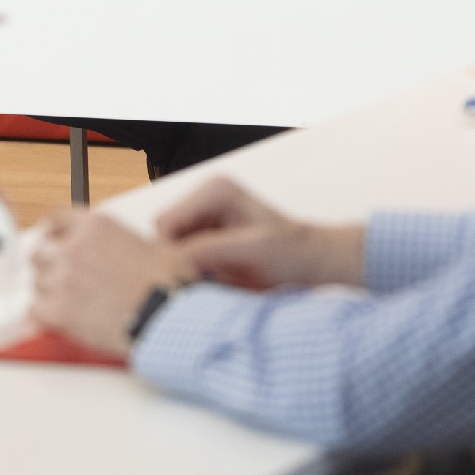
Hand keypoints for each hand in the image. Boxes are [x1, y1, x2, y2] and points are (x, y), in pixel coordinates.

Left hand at [29, 208, 190, 357]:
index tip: (54, 243)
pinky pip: (35, 310)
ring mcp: (62, 279)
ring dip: (49, 293)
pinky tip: (60, 320)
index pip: (55, 220)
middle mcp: (74, 248)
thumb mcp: (153, 245)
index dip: (54, 234)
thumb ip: (126, 243)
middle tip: (63, 279)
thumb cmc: (167, 285)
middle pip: (40, 252)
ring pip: (37, 283)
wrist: (164, 318)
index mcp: (96, 226)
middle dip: (49, 265)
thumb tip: (130, 254)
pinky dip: (44, 317)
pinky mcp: (57, 310)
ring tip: (71, 303)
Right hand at [157, 178, 367, 290]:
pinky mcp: (205, 236)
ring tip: (216, 283)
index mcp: (214, 190)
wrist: (312, 262)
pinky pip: (181, 258)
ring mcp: (203, 217)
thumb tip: (169, 260)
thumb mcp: (253, 251)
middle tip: (208, 283)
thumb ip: (210, 250)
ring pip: (168, 250)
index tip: (195, 280)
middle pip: (162, 237)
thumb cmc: (291, 254)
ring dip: (185, 270)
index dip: (172, 255)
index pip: (163, 225)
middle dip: (178, 262)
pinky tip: (216, 282)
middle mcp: (204, 197)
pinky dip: (191, 273)